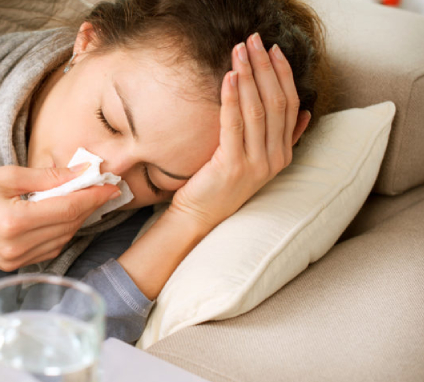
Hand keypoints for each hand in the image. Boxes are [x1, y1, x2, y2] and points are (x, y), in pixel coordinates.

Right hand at [0, 164, 120, 271]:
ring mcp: (13, 260)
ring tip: (83, 198)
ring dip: (76, 220)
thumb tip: (81, 173)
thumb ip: (47, 177)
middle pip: (68, 226)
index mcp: (13, 221)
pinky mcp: (11, 265)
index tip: (110, 185)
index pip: (67, 209)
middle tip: (100, 187)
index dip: (92, 197)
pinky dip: (60, 232)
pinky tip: (62, 215)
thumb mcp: (6, 175)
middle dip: (88, 206)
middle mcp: (15, 247)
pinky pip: (47, 250)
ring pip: (61, 240)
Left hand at [170, 33, 311, 229]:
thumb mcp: (257, 160)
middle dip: (265, 67)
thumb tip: (305, 114)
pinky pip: (234, 125)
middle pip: (276, 102)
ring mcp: (256, 164)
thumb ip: (282, 139)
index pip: (290, 105)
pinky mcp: (232, 166)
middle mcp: (274, 158)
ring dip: (248, 76)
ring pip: (258, 110)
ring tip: (239, 52)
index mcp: (283, 153)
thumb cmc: (222, 184)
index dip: (283, 74)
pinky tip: (227, 78)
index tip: (273, 49)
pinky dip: (232, 99)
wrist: (200, 216)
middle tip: (254, 41)